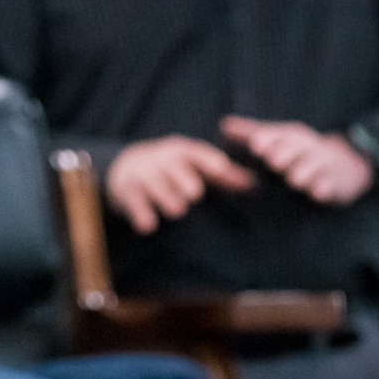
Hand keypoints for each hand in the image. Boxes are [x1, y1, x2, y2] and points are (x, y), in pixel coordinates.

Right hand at [103, 136, 255, 232]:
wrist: (123, 166)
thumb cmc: (170, 168)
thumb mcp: (193, 164)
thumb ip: (223, 175)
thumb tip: (255, 184)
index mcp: (181, 151)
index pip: (196, 153)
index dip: (208, 161)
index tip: (221, 169)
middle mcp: (161, 160)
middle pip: (176, 170)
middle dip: (184, 182)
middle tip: (193, 195)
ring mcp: (142, 175)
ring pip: (155, 187)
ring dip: (166, 199)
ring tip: (176, 211)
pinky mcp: (125, 193)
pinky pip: (135, 204)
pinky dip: (142, 216)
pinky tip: (149, 227)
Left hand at [219, 116, 373, 205]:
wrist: (345, 165)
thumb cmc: (299, 152)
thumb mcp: (280, 139)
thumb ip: (251, 133)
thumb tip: (223, 123)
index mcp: (290, 138)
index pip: (279, 136)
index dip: (268, 139)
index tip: (256, 144)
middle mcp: (307, 150)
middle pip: (296, 150)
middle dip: (285, 154)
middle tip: (274, 161)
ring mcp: (322, 167)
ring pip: (313, 169)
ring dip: (304, 173)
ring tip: (294, 179)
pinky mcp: (335, 184)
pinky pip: (330, 186)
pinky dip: (325, 189)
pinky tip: (319, 193)